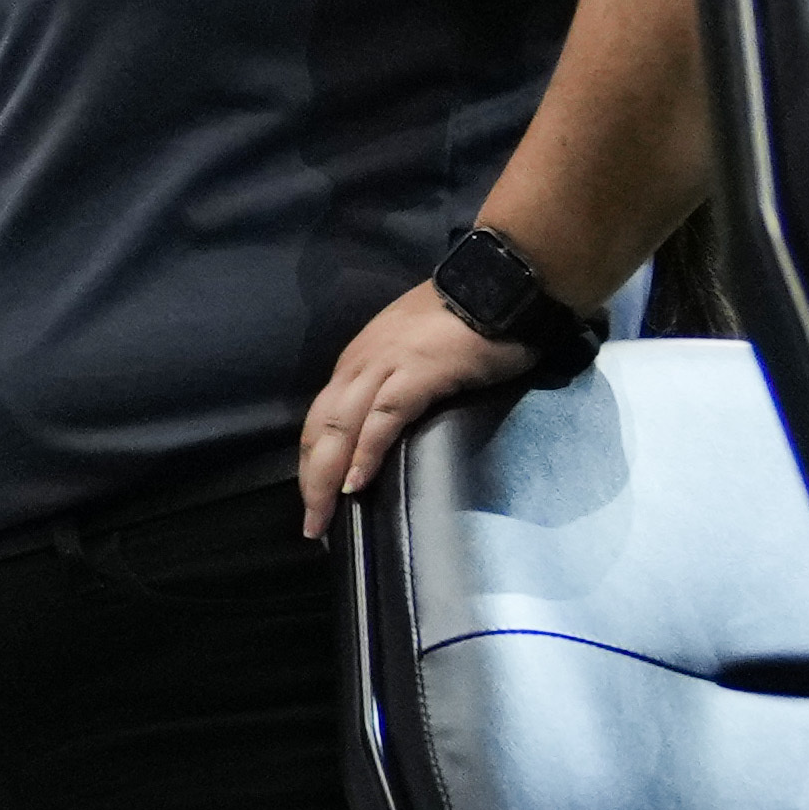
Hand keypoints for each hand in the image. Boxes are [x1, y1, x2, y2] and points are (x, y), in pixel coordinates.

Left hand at [294, 282, 533, 540]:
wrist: (498, 282)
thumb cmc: (465, 321)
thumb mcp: (415, 353)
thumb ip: (397, 384)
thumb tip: (390, 427)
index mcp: (358, 361)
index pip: (323, 418)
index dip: (314, 461)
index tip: (314, 499)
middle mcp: (360, 363)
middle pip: (321, 429)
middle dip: (310, 481)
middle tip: (310, 527)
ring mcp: (385, 366)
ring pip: (341, 428)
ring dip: (325, 478)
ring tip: (321, 520)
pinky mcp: (416, 372)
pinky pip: (382, 419)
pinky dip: (365, 453)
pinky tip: (356, 484)